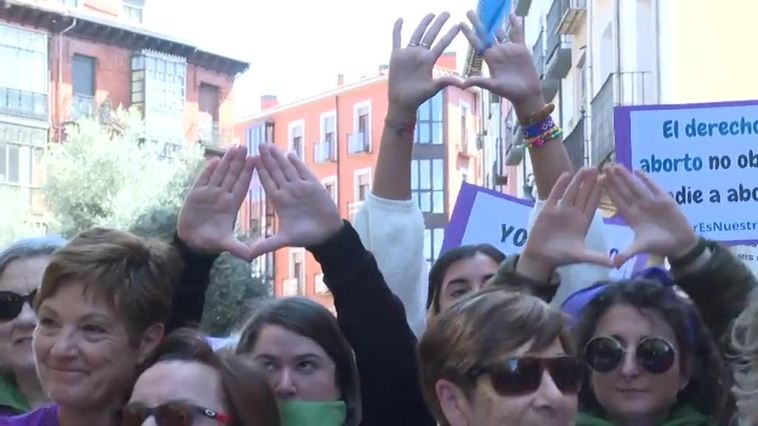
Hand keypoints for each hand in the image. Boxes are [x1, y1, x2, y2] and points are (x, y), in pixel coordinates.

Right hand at [176, 146, 255, 259]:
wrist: (192, 242)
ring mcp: (209, 194)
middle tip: (245, 146)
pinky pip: (203, 180)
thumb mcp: (225, 245)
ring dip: (225, 161)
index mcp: (231, 206)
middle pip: (232, 176)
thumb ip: (237, 249)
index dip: (248, 173)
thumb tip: (252, 257)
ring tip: (233, 147)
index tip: (255, 160)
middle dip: (238, 161)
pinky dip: (207, 171)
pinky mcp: (195, 195)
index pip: (242, 186)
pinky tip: (213, 160)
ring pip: (219, 174)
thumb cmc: (210, 242)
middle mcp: (222, 197)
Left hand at [248, 144, 343, 258]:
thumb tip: (250, 255)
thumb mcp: (284, 240)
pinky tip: (290, 154)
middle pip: (276, 172)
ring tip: (270, 145)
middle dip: (268, 159)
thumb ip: (267, 244)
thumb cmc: (306, 236)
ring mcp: (301, 188)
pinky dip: (297, 164)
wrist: (326, 235)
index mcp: (280, 201)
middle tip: (259, 145)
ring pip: (288, 169)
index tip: (250, 160)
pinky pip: (304, 173)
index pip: (267, 183)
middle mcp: (289, 192)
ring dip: (280, 157)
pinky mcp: (314, 187)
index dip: (260, 171)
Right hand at [387, 12, 462, 118]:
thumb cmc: (418, 97)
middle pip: (431, 35)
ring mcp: (408, 54)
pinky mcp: (396, 56)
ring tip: (431, 14)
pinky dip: (397, 30)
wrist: (402, 102)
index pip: (442, 44)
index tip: (459, 24)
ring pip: (416, 34)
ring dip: (423, 24)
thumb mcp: (433, 88)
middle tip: (447, 13)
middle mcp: (420, 55)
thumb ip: (446, 81)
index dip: (450, 34)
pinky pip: (397, 39)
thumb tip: (463, 83)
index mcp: (429, 60)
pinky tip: (400, 19)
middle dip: (439, 24)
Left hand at [460, 12, 543, 118]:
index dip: (469, 34)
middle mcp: (498, 52)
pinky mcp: (521, 49)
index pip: (477, 43)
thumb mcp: (492, 86)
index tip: (461, 24)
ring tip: (490, 11)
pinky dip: (516, 24)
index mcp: (489, 59)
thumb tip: (462, 85)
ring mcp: (509, 49)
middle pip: (486, 34)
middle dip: (477, 23)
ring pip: (500, 32)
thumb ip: (478, 81)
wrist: (526, 93)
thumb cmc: (508, 92)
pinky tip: (513, 15)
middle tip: (468, 11)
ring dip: (495, 22)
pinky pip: (517, 33)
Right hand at [519, 168, 611, 279]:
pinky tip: (565, 174)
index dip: (598, 192)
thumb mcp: (582, 256)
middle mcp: (573, 214)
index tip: (605, 179)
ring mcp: (560, 211)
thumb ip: (597, 258)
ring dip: (578, 180)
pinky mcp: (548, 210)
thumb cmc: (561, 257)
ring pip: (571, 192)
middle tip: (597, 168)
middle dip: (590, 182)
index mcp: (583, 222)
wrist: (541, 258)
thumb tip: (614, 264)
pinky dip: (560, 185)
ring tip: (585, 167)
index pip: (592, 204)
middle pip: (583, 195)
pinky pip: (555, 195)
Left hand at [606, 165, 697, 266]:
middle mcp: (639, 207)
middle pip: (624, 190)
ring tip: (616, 165)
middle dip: (615, 179)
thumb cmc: (660, 245)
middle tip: (604, 166)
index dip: (609, 191)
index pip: (617, 201)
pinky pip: (654, 188)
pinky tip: (638, 170)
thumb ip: (627, 254)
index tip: (599, 181)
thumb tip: (613, 264)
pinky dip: (647, 180)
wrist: (681, 244)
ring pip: (636, 186)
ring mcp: (651, 202)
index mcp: (631, 216)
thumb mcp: (640, 249)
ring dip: (627, 176)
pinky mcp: (665, 200)